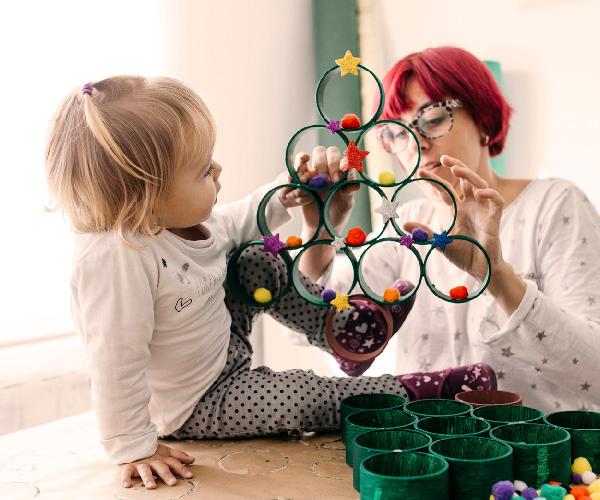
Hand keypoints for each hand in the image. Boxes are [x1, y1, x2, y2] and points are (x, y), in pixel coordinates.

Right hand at [120, 443, 194, 488]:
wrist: (132, 442)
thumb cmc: (152, 451)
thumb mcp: (166, 452)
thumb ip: (179, 456)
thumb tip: (192, 460)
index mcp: (163, 458)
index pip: (174, 463)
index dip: (182, 468)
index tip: (190, 476)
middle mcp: (153, 461)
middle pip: (161, 467)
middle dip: (167, 474)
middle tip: (173, 482)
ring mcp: (141, 463)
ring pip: (145, 471)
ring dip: (148, 478)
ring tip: (151, 486)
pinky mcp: (128, 466)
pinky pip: (126, 472)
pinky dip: (125, 478)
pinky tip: (126, 485)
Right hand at [290, 146, 358, 233]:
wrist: (320, 226)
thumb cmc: (337, 214)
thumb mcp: (346, 204)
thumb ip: (349, 192)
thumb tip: (354, 180)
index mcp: (344, 173)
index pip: (345, 158)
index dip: (344, 161)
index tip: (344, 171)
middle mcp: (332, 168)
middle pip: (330, 151)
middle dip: (331, 163)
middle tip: (331, 181)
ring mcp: (318, 171)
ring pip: (317, 152)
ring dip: (319, 163)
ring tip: (319, 181)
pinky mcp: (304, 176)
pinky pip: (302, 165)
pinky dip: (302, 167)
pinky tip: (305, 180)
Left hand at [404, 154, 505, 282]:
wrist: (479, 268)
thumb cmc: (462, 254)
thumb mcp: (439, 243)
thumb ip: (424, 233)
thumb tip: (403, 224)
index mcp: (456, 209)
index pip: (444, 190)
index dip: (433, 181)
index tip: (419, 172)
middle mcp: (469, 206)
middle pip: (464, 179)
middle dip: (455, 166)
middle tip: (443, 158)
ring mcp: (482, 210)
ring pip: (479, 184)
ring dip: (469, 175)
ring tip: (456, 169)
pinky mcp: (494, 217)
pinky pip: (495, 201)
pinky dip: (489, 194)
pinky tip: (479, 192)